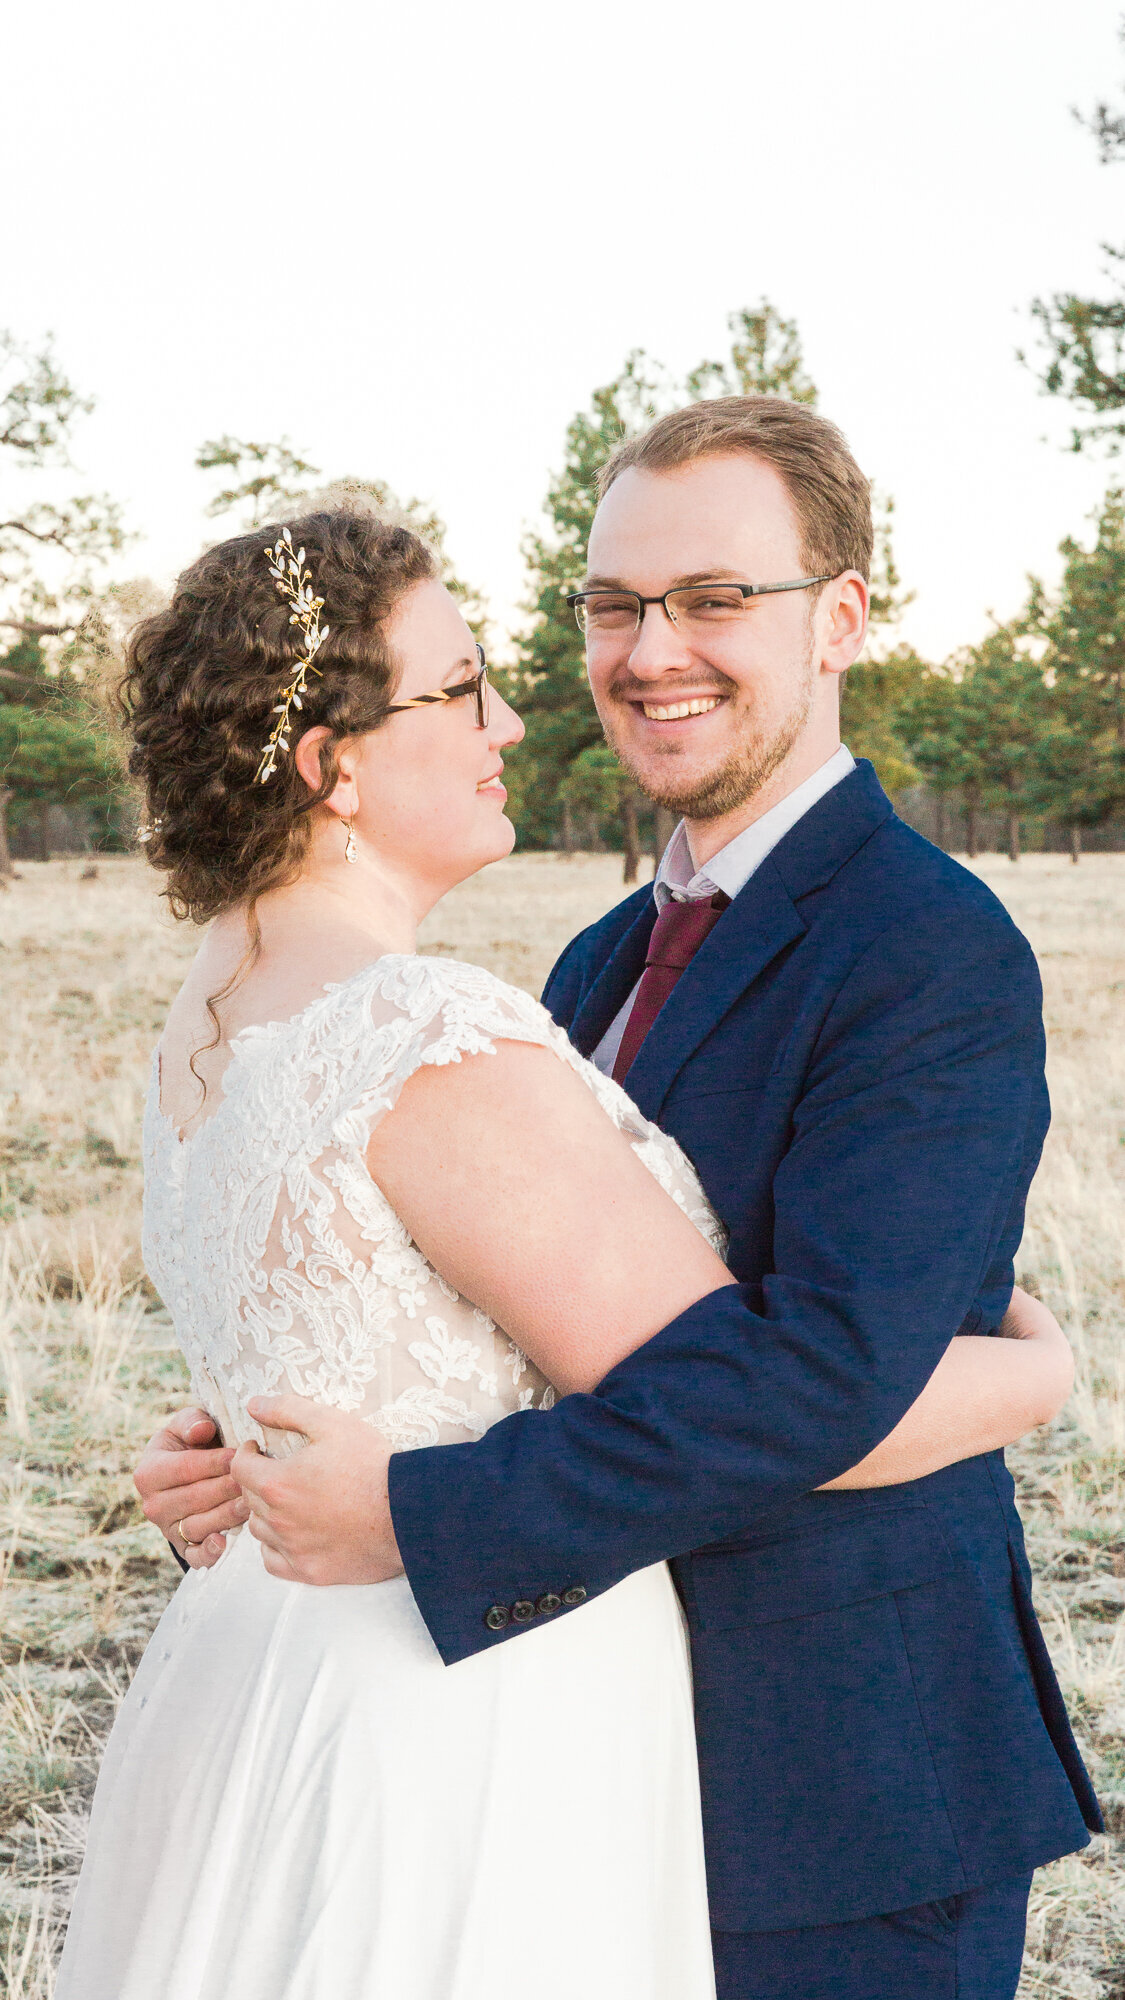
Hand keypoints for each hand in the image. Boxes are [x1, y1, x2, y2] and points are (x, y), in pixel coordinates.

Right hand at [134, 1407, 248, 1568]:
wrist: (190, 1474)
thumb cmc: (192, 1444)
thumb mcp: (187, 1424)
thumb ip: (192, 1421)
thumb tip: (201, 1429)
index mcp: (148, 1473)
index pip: (183, 1468)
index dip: (213, 1462)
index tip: (239, 1454)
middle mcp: (153, 1504)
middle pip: (193, 1498)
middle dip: (226, 1487)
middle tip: (253, 1479)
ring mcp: (168, 1529)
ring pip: (199, 1525)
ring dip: (227, 1514)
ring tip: (252, 1502)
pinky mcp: (185, 1547)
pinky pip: (195, 1556)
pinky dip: (209, 1553)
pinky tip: (224, 1542)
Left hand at [234, 1394, 402, 1585]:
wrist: (408, 1512)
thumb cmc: (372, 1465)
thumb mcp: (332, 1423)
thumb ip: (288, 1410)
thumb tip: (253, 1404)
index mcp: (278, 1484)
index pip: (239, 1468)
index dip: (246, 1453)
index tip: (259, 1448)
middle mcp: (279, 1521)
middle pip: (249, 1498)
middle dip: (257, 1479)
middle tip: (278, 1469)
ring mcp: (293, 1549)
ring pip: (259, 1530)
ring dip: (265, 1512)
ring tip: (286, 1499)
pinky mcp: (310, 1571)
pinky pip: (273, 1562)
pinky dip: (275, 1546)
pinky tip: (291, 1533)